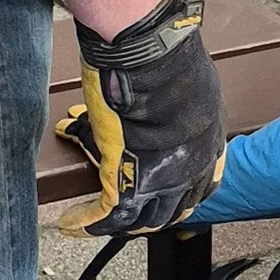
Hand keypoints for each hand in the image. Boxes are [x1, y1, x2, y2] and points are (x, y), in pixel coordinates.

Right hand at [58, 0, 226, 238]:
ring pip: (140, 217)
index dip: (183, 194)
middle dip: (152, 216)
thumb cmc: (164, 55)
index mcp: (208, 142)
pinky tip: (71, 224)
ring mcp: (161, 179)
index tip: (169, 197)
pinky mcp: (127, 182)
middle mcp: (190, 168)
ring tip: (97, 224)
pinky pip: (107, 214)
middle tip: (132, 220)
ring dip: (119, 223)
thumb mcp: (179, 81)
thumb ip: (160, 100)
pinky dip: (87, 221)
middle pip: (172, 209)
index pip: (201, 184)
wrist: (150, 57)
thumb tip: (145, 94)